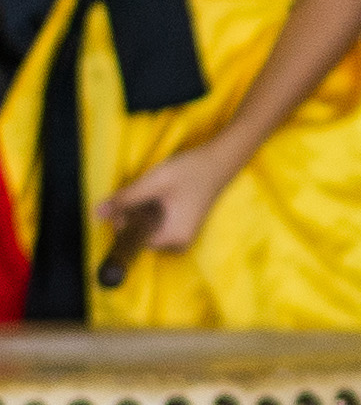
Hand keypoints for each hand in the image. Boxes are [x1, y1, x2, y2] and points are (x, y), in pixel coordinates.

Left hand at [100, 142, 236, 255]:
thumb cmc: (190, 172)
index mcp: (172, 238)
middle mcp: (178, 244)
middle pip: (139, 236)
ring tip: (154, 193)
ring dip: (141, 213)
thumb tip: (96, 213)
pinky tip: (161, 197)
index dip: (123, 219)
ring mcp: (183, 237)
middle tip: (142, 192)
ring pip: (147, 230)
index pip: (132, 239)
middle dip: (133, 216)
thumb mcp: (154, 183)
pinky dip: (152, 213)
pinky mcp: (183, 228)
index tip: (128, 198)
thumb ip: (125, 199)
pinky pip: (157, 226)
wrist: (220, 161)